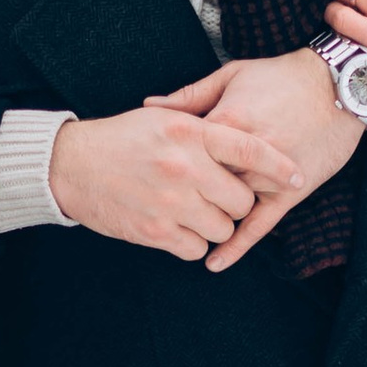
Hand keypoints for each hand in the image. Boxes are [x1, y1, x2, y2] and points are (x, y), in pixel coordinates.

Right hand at [48, 102, 299, 259]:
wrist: (70, 166)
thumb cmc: (121, 139)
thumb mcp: (162, 118)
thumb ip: (202, 123)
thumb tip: (243, 132)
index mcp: (189, 132)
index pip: (250, 151)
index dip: (279, 167)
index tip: (296, 178)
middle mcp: (184, 166)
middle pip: (241, 199)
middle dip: (235, 202)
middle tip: (219, 196)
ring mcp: (170, 202)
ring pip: (222, 228)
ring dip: (214, 225)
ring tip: (194, 211)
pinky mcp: (155, 232)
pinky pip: (197, 248)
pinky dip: (192, 242)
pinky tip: (177, 227)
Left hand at [144, 49, 365, 270]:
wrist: (339, 84)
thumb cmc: (282, 76)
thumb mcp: (232, 76)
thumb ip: (190, 96)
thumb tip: (149, 107)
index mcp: (227, 123)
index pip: (184, 154)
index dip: (166, 164)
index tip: (152, 167)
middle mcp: (246, 154)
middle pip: (202, 184)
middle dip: (181, 193)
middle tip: (159, 200)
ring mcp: (269, 176)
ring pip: (227, 206)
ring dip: (205, 216)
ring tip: (179, 226)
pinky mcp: (290, 192)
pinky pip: (259, 226)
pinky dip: (236, 246)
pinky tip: (213, 263)